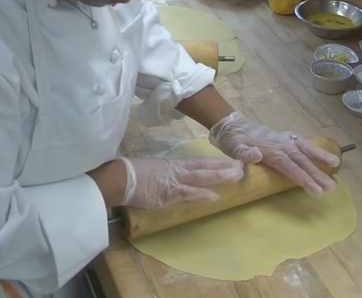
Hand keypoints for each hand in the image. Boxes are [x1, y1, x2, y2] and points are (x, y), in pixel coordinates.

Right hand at [117, 156, 243, 209]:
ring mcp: (173, 182)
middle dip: (223, 168)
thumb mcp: (153, 169)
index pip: (199, 164)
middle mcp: (177, 171)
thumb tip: (173, 177)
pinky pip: (187, 194)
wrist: (119, 177)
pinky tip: (214, 197)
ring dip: (218, 177)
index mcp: (173, 165)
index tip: (232, 163)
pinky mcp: (167, 194)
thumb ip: (166, 174)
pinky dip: (200, 195)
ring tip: (236, 177)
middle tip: (242, 167)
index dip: (216, 164)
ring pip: (200, 178)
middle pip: (204, 168)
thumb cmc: (132, 172)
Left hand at [209, 112, 339, 196]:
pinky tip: (322, 155)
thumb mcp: (234, 148)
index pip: (291, 167)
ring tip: (336, 165)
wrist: (232, 126)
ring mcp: (285, 140)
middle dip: (317, 174)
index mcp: (272, 151)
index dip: (304, 179)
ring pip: (306, 150)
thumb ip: (244, 154)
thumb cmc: (233, 142)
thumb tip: (257, 155)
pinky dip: (313, 149)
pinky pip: (302, 143)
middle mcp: (282, 145)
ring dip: (320, 158)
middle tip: (331, 187)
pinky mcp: (285, 137)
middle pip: (302, 161)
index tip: (316, 190)